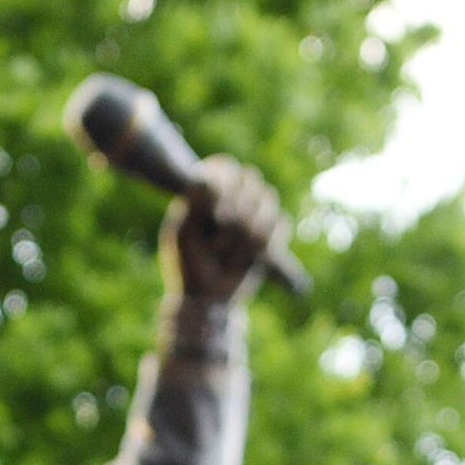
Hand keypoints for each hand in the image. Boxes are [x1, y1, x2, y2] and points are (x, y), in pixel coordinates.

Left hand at [167, 155, 284, 304]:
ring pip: (269, 198)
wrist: (205, 298)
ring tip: (228, 256)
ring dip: (249, 232)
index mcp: (207, 189)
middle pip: (252, 178)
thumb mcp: (181, 232)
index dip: (225, 187)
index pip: (225, 166)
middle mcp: (232, 195)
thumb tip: (208, 180)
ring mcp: (254, 212)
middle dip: (237, 215)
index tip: (214, 217)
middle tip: (217, 246)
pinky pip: (282, 223)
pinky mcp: (272, 233)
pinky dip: (267, 242)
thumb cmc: (187, 263)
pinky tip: (250, 260)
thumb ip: (193, 203)